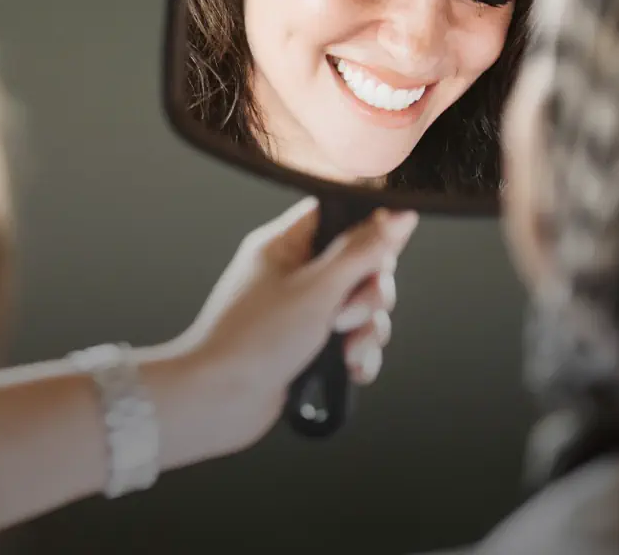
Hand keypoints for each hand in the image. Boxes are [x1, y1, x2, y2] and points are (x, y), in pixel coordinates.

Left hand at [167, 197, 418, 454]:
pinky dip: (358, 356)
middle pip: (361, 265)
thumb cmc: (252, 340)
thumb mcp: (318, 289)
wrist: (218, 401)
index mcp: (286, 245)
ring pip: (361, 308)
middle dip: (370, 295)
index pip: (341, 217)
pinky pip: (352, 342)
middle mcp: (294, 274)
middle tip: (348, 315)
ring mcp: (301, 312)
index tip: (383, 255)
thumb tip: (400, 216)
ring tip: (348, 349)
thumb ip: (363, 250)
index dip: (370, 232)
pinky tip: (350, 369)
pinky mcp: (308, 347)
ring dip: (367, 331)